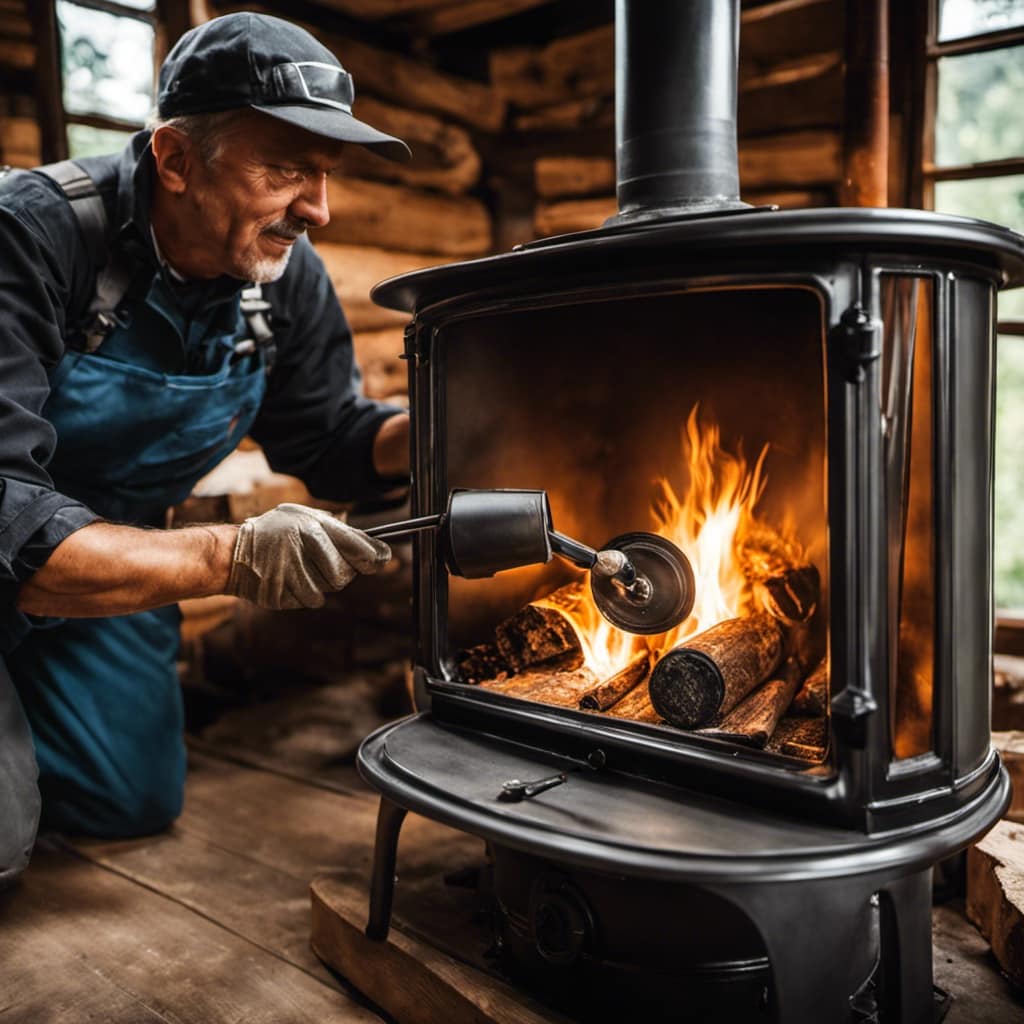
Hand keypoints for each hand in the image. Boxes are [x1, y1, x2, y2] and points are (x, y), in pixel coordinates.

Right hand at [225, 503, 390, 609]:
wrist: (232, 553)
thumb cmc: (276, 533)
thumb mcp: (304, 519)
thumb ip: (339, 533)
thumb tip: (379, 553)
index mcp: (312, 526)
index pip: (357, 546)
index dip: (374, 556)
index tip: (382, 560)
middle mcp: (303, 547)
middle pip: (344, 575)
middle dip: (339, 572)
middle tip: (322, 562)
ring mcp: (290, 572)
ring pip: (327, 590)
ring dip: (319, 583)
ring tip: (299, 568)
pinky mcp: (281, 594)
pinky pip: (310, 601)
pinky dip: (304, 593)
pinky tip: (289, 579)